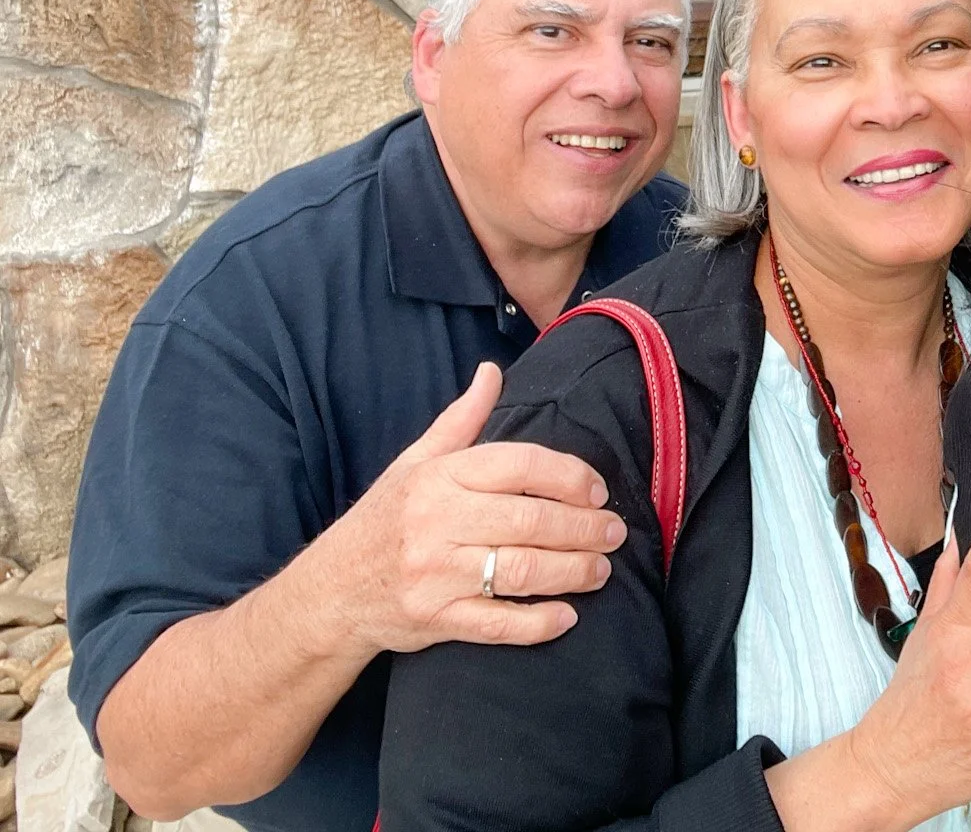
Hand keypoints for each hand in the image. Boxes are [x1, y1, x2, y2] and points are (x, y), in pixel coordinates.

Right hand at [308, 363, 626, 656]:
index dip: (568, 476)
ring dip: (573, 572)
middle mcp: (437, 523)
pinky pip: (497, 624)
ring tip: (602, 570)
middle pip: (529, 519)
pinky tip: (567, 616)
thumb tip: (492, 371)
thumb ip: (460, 420)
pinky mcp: (435, 621)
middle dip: (583, 528)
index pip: (519, 465)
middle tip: (615, 533)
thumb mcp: (415, 463)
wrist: (329, 593)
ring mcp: (436, 574)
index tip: (598, 491)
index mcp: (439, 478)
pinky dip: (537, 623)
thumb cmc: (384, 520)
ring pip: (521, 570)